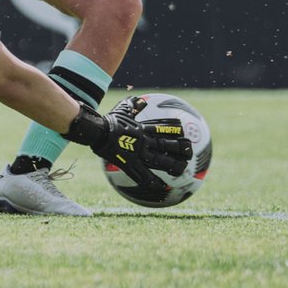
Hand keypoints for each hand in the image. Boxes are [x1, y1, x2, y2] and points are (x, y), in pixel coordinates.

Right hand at [66, 97, 192, 196]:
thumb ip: (133, 106)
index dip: (175, 131)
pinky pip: (144, 176)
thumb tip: (141, 100)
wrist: (97, 132)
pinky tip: (162, 187)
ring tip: (182, 170)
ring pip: (160, 161)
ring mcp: (138, 154)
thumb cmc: (108, 121)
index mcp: (143, 129)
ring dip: (173, 165)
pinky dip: (154, 182)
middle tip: (190, 152)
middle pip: (167, 145)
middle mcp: (144, 142)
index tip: (184, 133)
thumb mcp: (121, 110)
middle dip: (180, 149)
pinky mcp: (130, 164)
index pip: (163, 129)